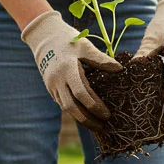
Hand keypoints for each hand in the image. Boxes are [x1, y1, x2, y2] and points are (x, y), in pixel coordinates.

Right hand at [21, 11, 122, 129]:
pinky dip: (75, 112)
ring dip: (81, 119)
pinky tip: (86, 117)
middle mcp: (58, 80)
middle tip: (103, 126)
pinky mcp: (50, 88)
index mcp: (68, 69)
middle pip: (72, 107)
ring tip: (97, 126)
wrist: (44, 37)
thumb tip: (120, 69)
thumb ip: (101, 60)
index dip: (95, 106)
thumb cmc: (68, 40)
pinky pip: (63, 104)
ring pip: (66, 108)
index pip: (81, 93)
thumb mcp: (85, 47)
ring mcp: (52, 86)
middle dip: (87, 119)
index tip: (107, 114)